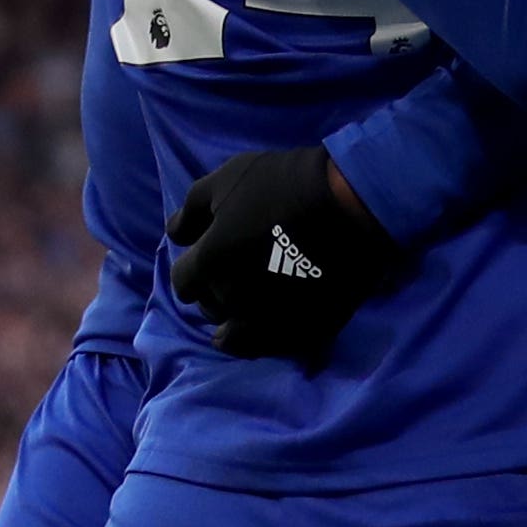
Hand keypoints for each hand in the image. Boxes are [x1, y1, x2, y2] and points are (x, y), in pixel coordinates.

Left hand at [165, 144, 401, 366]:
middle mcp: (233, 299)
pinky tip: (265, 326)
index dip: (192, 270)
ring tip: (247, 305)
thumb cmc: (284, 184)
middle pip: (210, 307)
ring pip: (236, 334)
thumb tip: (175, 236)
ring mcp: (268, 319)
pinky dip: (263, 338)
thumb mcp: (227, 179)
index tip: (206, 260)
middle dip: (214, 292)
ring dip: (235, 318)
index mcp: (210, 263)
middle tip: (232, 274)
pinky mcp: (302, 330)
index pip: (183, 281)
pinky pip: (270, 347)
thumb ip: (191, 211)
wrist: (352, 204)